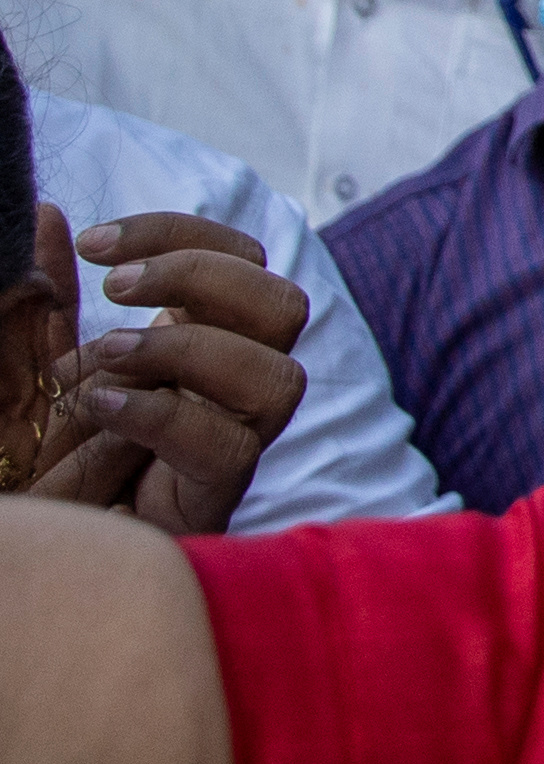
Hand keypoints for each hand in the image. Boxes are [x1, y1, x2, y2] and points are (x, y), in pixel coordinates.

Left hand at [5, 213, 309, 536]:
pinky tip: (99, 405)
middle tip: (118, 287)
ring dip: (190, 351)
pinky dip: (161, 414)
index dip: (181, 235)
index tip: (94, 242)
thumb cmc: (43, 453)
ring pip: (279, 376)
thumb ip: (49, 298)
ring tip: (108, 355)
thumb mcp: (37, 362)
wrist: (44, 550)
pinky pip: (227, 446)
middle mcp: (236, 385)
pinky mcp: (216, 495)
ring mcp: (235, 440)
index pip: (243, 259)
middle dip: (204, 279)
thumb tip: (47, 213)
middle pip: (285, 305)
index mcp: (207, 338)